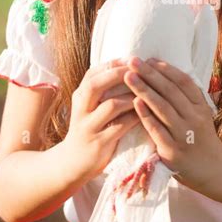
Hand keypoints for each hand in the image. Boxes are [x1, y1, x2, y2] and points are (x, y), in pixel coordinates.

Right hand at [63, 59, 139, 181]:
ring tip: (149, 90)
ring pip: (111, 105)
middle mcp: (81, 108)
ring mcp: (88, 126)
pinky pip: (120, 126)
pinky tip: (148, 112)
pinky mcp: (99, 143)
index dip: (114, 63)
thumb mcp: (89, 107)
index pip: (93, 73)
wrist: (72, 163)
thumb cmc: (89, 129)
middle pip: (96, 84)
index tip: (133, 58)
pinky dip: (136, 117)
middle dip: (120, 74)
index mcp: (80, 96)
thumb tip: (128, 66)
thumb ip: (103, 90)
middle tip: (140, 70)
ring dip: (132, 96)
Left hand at [124, 56, 221, 192]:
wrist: (214, 171)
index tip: (149, 59)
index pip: (183, 82)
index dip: (166, 69)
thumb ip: (186, 99)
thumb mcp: (200, 115)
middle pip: (170, 91)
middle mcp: (195, 118)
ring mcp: (184, 135)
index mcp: (201, 106)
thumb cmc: (200, 139)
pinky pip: (158, 130)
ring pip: (163, 108)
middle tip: (133, 60)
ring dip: (144, 90)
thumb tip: (163, 74)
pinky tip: (135, 103)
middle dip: (150, 74)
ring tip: (128, 76)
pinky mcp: (173, 151)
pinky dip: (146, 116)